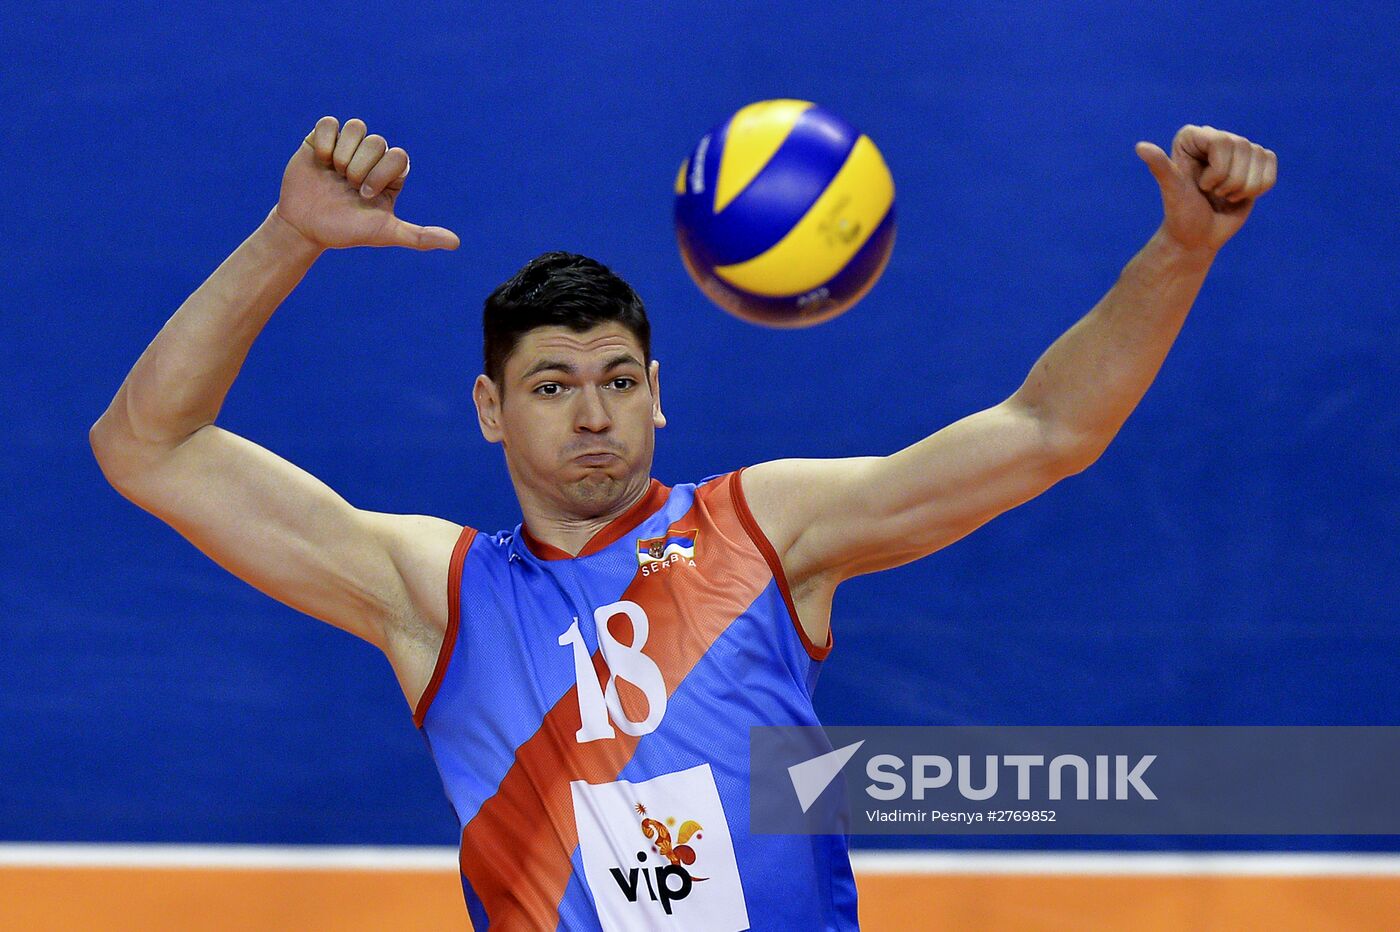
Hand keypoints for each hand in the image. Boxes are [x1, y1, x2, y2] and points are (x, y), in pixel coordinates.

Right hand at [274, 116, 459, 251]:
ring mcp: (347, 146)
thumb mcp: (384, 233)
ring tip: (333, 173)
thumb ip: (419, 237)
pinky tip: (319, 160)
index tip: (365, 195)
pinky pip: (330, 122)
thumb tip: (456, 243)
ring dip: (344, 153)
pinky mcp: (322, 139)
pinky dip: (324, 140)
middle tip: (348, 186)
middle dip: (360, 167)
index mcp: (391, 174)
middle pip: (378, 142)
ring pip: (357, 127)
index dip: (380, 174)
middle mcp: (372, 157)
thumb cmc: (347, 230)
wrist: (305, 227)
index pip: (398, 156)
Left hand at [1135, 125, 1276, 253]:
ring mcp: (1238, 149)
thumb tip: (1139, 147)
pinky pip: (1271, 168)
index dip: (1218, 171)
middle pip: (1244, 148)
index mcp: (1191, 137)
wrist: (1197, 237)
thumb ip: (1160, 167)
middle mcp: (1215, 137)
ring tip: (1223, 195)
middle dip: (1230, 182)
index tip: (1201, 185)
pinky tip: (1239, 195)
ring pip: (1260, 158)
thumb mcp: (1172, 190)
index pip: (1223, 142)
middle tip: (1212, 193)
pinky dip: (1258, 188)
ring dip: (1244, 187)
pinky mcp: (1256, 163)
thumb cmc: (1181, 214)